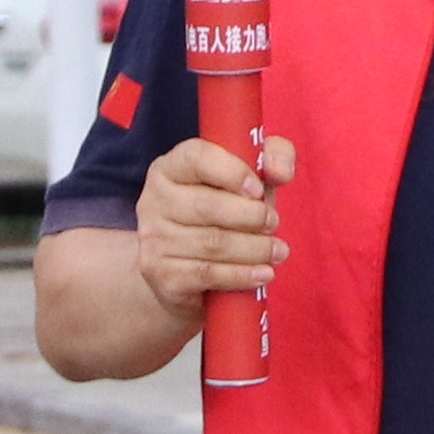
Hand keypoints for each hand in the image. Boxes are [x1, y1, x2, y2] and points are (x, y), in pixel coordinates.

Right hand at [135, 132, 293, 321]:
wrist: (187, 273)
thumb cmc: (225, 214)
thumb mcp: (250, 179)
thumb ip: (273, 157)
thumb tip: (279, 170)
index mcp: (170, 168)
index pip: (196, 158)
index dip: (232, 171)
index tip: (259, 188)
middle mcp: (154, 201)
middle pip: (208, 206)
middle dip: (252, 216)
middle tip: (274, 223)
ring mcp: (154, 240)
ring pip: (213, 243)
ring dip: (255, 248)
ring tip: (278, 251)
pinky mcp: (162, 276)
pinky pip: (209, 274)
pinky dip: (242, 275)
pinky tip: (263, 273)